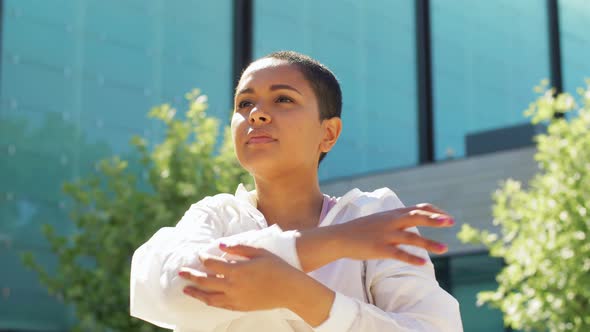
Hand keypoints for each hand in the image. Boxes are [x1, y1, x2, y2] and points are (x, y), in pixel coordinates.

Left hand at [178, 244, 334, 325]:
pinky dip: (209, 301)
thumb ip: (237, 248)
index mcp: (237, 270)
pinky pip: (220, 305)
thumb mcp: (258, 251)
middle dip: (191, 276)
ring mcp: (236, 298)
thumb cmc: (276, 267)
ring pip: (209, 297)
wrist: (290, 289)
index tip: (199, 255)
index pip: (212, 264)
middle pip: (205, 281)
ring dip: (196, 292)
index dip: (203, 258)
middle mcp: (233, 286)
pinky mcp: (240, 307)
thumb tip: (219, 245)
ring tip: (186, 289)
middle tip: (181, 272)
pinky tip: (205, 298)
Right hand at [335, 203, 453, 263]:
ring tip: (445, 249)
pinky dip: (412, 258)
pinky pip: (399, 254)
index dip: (434, 212)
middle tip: (451, 222)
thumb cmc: (361, 229)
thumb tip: (414, 217)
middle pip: (416, 217)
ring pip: (411, 238)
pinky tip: (424, 263)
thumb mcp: (381, 218)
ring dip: (429, 243)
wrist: (339, 237)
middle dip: (435, 220)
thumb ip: (397, 217)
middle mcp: (391, 222)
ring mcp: (385, 235)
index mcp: (393, 213)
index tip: (447, 218)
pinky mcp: (379, 249)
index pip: (418, 208)